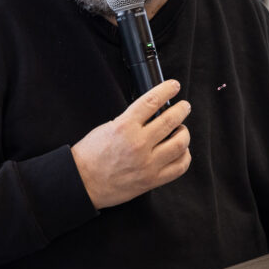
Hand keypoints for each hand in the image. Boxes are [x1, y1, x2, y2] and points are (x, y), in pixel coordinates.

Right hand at [71, 80, 191, 209]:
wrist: (83, 182)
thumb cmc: (91, 155)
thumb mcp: (108, 127)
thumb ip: (131, 120)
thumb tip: (153, 112)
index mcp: (125, 127)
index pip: (152, 101)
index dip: (167, 89)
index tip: (174, 86)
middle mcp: (138, 144)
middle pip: (171, 120)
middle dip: (182, 109)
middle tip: (184, 106)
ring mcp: (147, 164)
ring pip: (180, 143)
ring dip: (184, 132)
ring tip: (181, 130)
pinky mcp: (151, 180)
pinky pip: (179, 167)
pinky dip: (184, 156)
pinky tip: (181, 151)